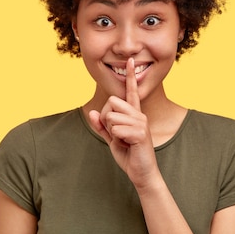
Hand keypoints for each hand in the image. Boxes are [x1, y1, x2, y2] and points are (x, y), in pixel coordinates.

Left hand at [88, 58, 159, 187]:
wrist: (142, 172)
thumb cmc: (129, 155)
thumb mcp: (111, 139)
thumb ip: (102, 126)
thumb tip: (92, 112)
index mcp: (134, 114)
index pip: (131, 92)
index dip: (130, 76)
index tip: (130, 61)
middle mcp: (139, 114)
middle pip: (111, 102)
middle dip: (107, 119)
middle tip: (116, 133)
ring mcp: (141, 122)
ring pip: (111, 117)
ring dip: (112, 132)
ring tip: (123, 140)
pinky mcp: (140, 133)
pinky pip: (116, 129)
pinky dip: (117, 139)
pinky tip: (127, 145)